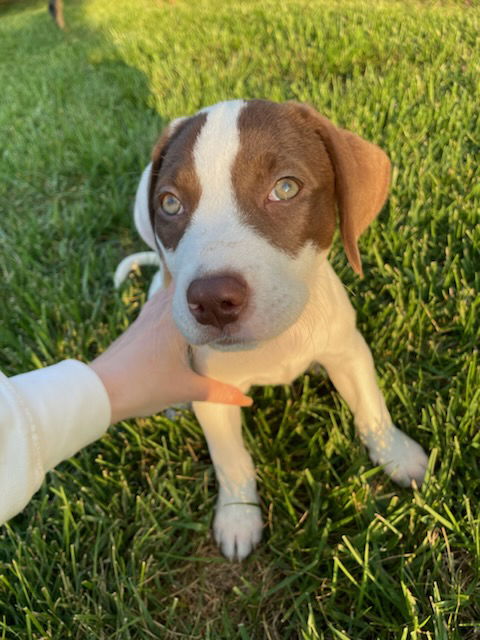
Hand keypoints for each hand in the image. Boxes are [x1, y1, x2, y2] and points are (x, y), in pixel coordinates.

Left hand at [90, 287, 251, 422]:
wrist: (99, 390)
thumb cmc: (143, 385)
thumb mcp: (185, 390)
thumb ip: (218, 392)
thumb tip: (247, 401)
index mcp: (175, 321)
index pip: (196, 290)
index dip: (212, 282)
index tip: (231, 278)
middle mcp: (160, 312)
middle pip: (181, 287)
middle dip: (200, 285)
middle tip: (222, 286)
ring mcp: (144, 319)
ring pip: (166, 296)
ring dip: (183, 294)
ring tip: (202, 296)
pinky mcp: (135, 329)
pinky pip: (156, 307)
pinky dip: (168, 305)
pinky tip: (173, 314)